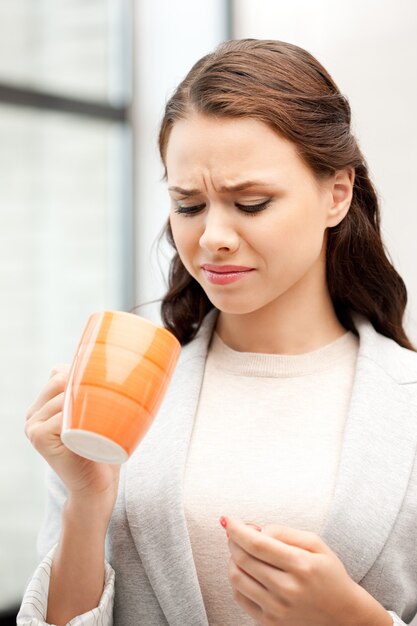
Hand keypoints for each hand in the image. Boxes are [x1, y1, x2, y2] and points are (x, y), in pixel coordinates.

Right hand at [25, 364, 120, 513]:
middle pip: (61, 379)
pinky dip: (82, 418)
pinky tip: (91, 431)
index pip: (60, 372)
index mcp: (43, 405)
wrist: (97, 487)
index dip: (83, 378)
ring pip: (64, 394)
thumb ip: (91, 392)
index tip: (103, 394)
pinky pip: (62, 413)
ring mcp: (33, 425)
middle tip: (106, 409)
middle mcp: (34, 414)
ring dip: (89, 403)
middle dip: (86, 388)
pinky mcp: (38, 436)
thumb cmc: (102, 448)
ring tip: (102, 421)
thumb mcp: (96, 414)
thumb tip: (103, 361)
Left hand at [222, 517, 391, 625]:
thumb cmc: (328, 573)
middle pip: (243, 559)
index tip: (227, 520)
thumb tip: (254, 530)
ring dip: (232, 559)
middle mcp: (288, 589)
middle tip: (236, 533)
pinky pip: (240, 597)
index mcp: (301, 565)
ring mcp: (277, 609)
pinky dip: (237, 579)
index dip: (236, 529)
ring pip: (237, 578)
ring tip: (242, 552)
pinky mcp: (270, 623)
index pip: (257, 544)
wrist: (343, 615)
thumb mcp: (315, 543)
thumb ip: (283, 532)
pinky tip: (247, 571)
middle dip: (233, 541)